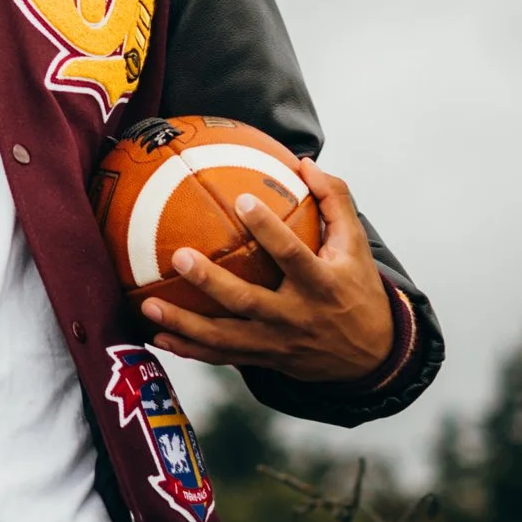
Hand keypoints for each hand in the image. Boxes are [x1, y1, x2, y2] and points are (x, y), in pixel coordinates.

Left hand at [141, 160, 396, 383]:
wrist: (374, 356)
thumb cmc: (358, 289)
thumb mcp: (356, 245)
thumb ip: (334, 200)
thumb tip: (304, 162)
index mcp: (321, 283)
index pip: (292, 254)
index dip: (269, 229)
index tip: (243, 200)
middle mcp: (297, 316)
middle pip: (248, 301)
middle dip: (211, 281)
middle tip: (179, 256)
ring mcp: (277, 342)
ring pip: (225, 338)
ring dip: (185, 324)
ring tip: (148, 305)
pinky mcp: (264, 359)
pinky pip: (221, 357)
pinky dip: (189, 349)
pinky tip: (157, 336)